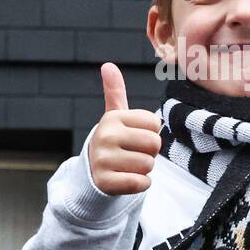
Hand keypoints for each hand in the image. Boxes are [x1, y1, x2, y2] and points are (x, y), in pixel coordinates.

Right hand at [88, 63, 161, 194]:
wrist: (94, 173)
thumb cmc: (113, 141)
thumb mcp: (114, 116)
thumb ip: (115, 91)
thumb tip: (108, 65)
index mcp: (112, 118)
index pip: (155, 123)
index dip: (151, 133)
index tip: (134, 137)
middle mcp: (105, 136)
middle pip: (154, 144)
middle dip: (150, 152)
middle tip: (133, 153)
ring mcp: (103, 160)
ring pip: (149, 165)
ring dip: (144, 169)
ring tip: (127, 166)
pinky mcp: (106, 182)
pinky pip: (142, 183)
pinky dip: (141, 184)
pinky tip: (126, 179)